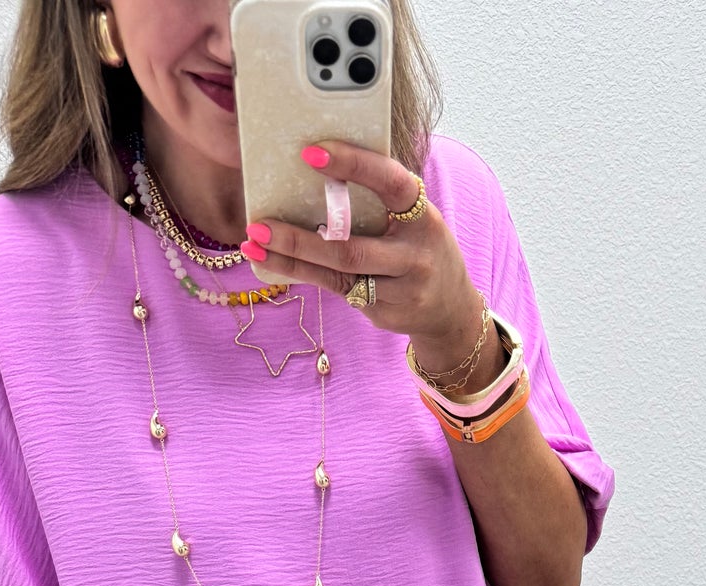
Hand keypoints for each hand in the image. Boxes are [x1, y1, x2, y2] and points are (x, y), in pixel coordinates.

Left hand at [239, 142, 494, 373]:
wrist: (451, 311)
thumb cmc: (420, 249)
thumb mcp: (413, 219)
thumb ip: (379, 199)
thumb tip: (317, 169)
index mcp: (423, 216)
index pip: (390, 183)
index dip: (354, 165)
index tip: (312, 152)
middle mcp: (415, 254)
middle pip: (352, 247)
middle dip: (301, 235)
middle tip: (260, 220)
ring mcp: (401, 289)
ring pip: (339, 273)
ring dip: (292, 257)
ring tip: (254, 242)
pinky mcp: (385, 311)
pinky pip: (337, 290)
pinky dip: (303, 273)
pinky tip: (273, 261)